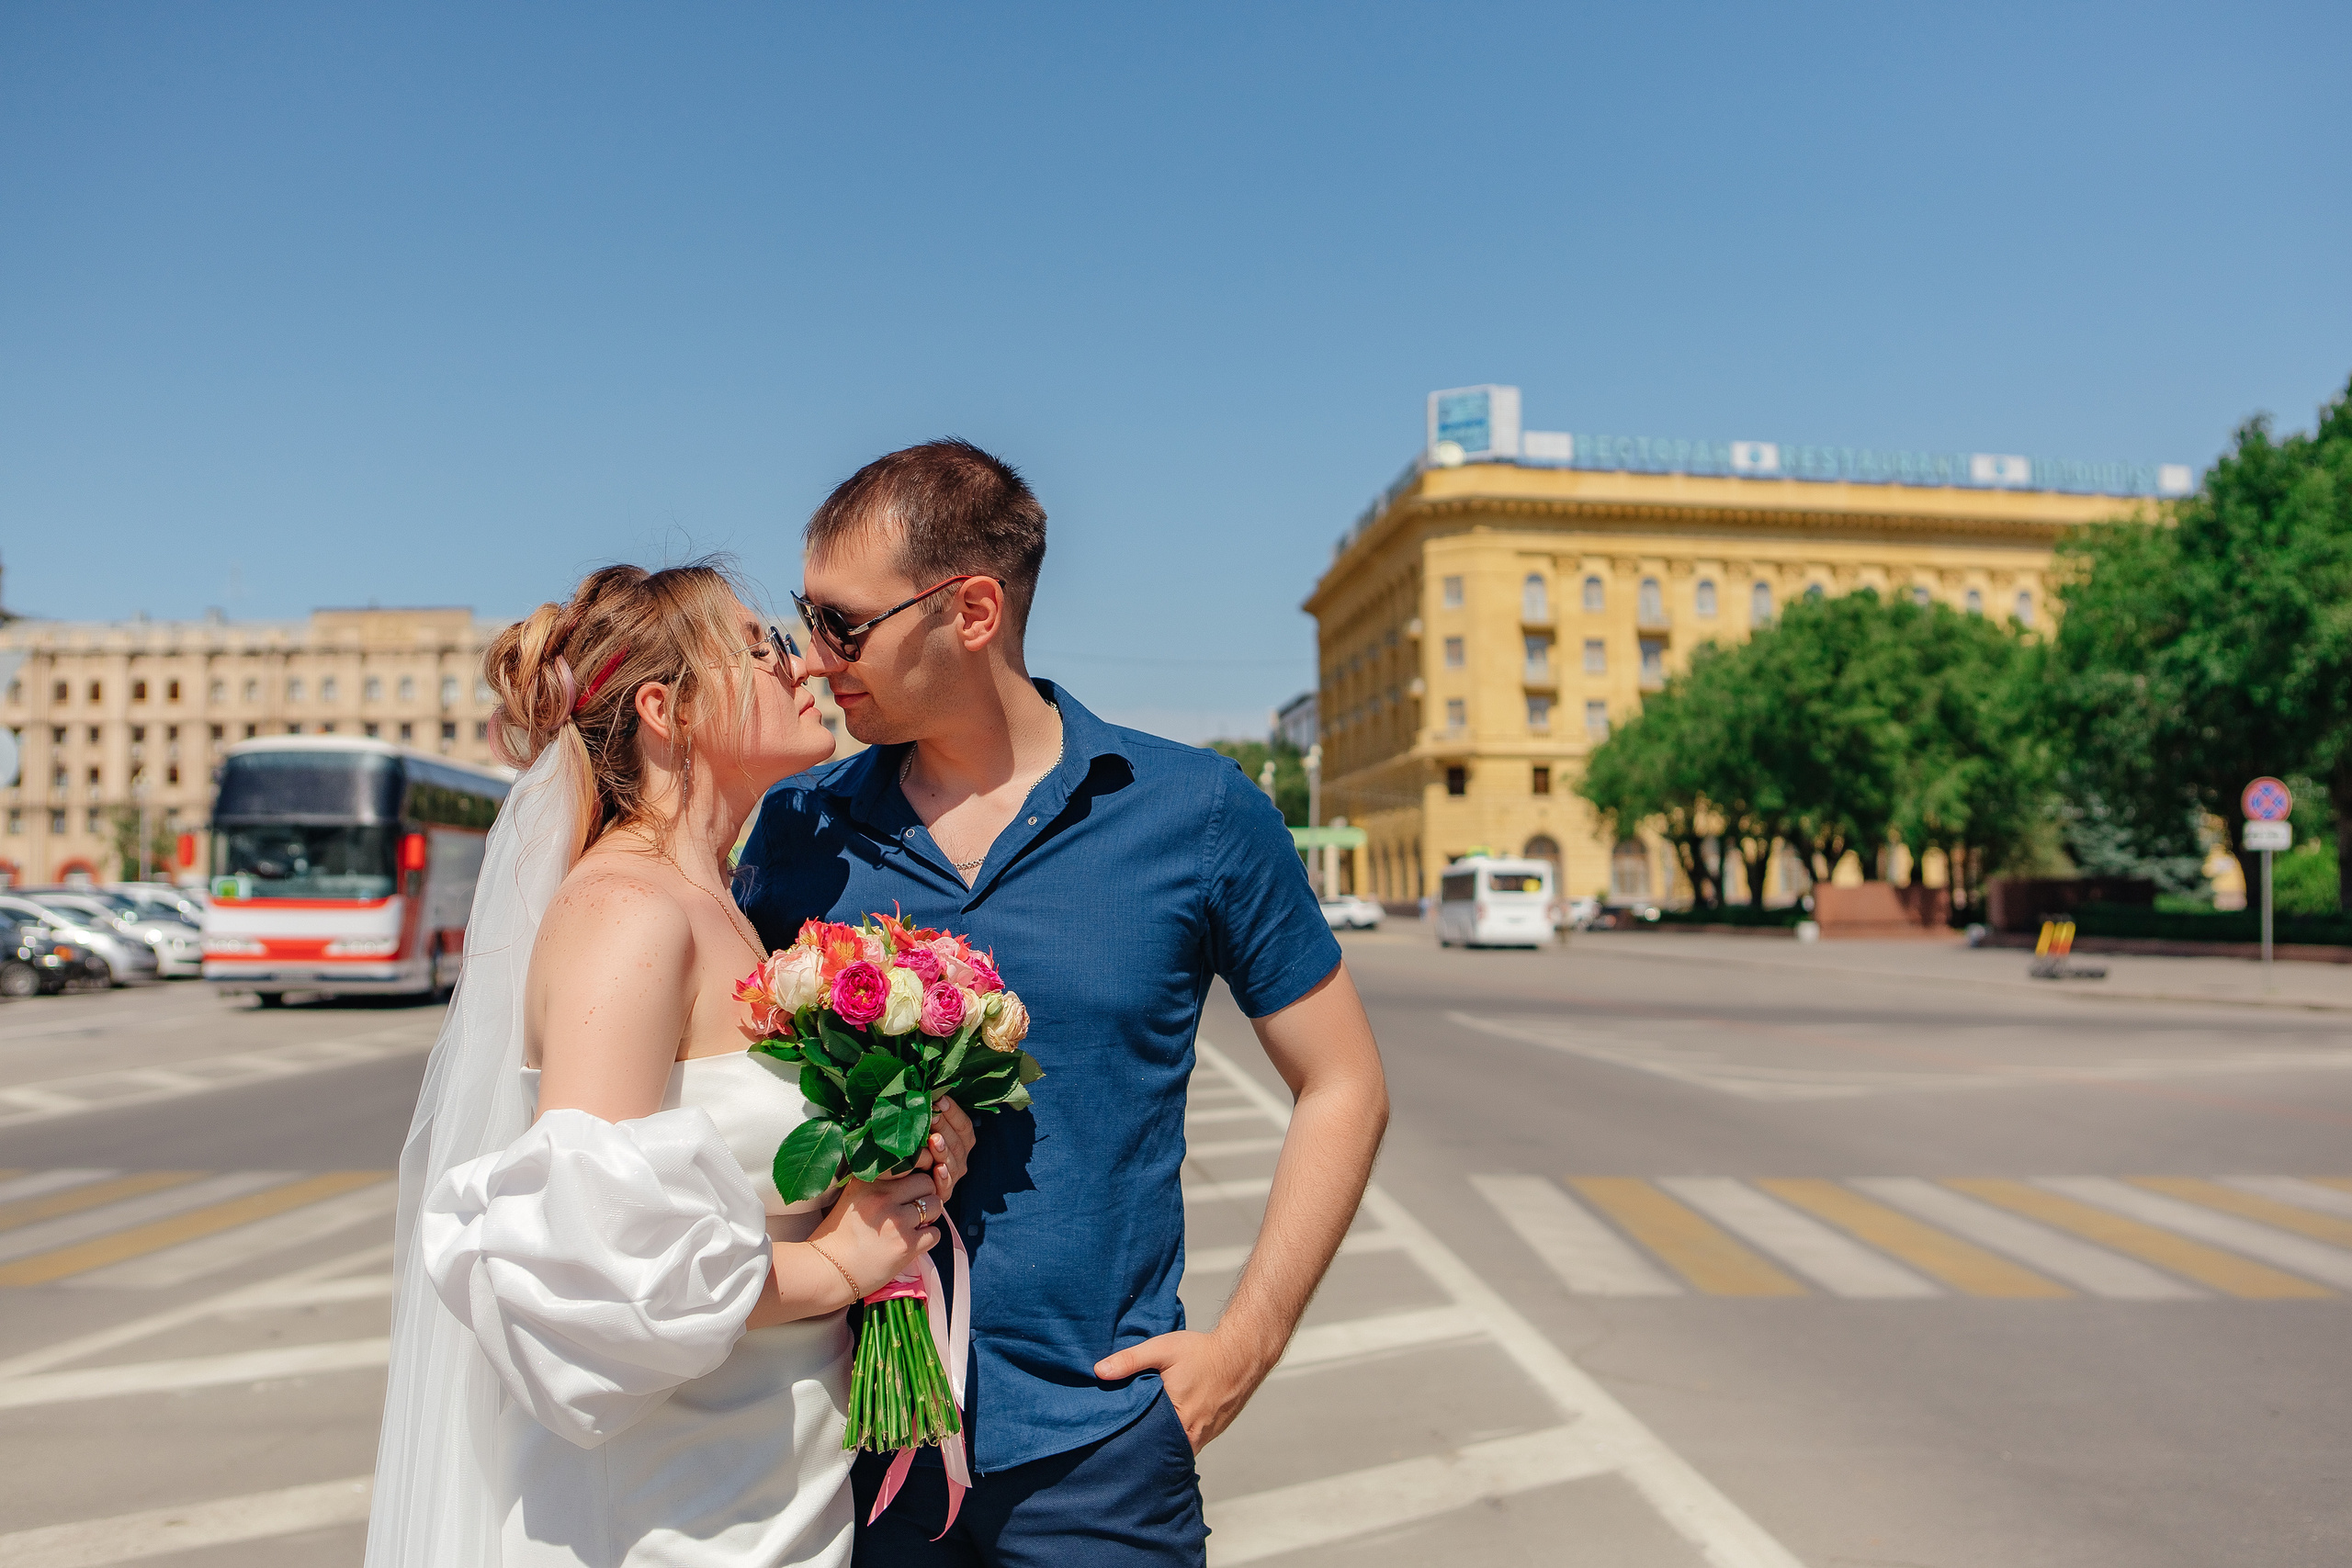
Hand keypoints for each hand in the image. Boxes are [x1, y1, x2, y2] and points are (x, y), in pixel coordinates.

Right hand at [806, 1169, 941, 1298]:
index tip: (910, 1187)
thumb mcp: (852, 1197)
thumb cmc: (838, 1236)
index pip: (909, 1163)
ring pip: (935, 1205)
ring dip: (930, 1215)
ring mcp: (896, 1221)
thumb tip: (908, 1172)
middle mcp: (883, 1197)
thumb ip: (876, 1183)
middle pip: (926, 1183)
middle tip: (915, 1207)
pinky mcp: (906, 1245)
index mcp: (869, 1181)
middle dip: (925, 1194)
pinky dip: (928, 1237)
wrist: (828, 1271)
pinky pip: (935, 1233)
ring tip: (915, 1224)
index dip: (913, 1176)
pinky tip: (914, 1241)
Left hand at [911, 1095, 975, 1203]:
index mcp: (960, 1141)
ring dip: (944, 1150)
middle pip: (958, 1143)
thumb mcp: (919, 1131)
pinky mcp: (942, 1194)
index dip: (954, 1112)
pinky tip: (937, 1169)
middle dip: (945, 1127)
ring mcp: (952, 1177)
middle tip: (931, 1115)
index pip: (964, 1126)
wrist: (894, 1185)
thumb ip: (926, 1116)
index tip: (940, 1099)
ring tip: (933, 1140)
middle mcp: (959, 1159)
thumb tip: (923, 1090)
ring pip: (954, 1163)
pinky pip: (947, 1187)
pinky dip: (943, 1178)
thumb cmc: (907, 1149)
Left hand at [1092, 1328, 1267, 1452]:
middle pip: (1158, 1451)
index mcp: (1176, 1417)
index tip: (1111, 1438)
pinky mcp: (1210, 1434)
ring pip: (1173, 1450)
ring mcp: (1203, 1438)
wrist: (1241, 1355)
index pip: (1144, 1443)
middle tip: (1121, 1438)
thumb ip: (1130, 1360)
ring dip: (1159, 1444)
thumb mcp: (1162, 1349)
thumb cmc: (1201, 1352)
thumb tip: (1099, 1372)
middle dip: (1141, 1446)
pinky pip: (1187, 1445)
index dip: (1127, 1442)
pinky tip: (1164, 1428)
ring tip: (1142, 1434)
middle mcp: (1191, 1434)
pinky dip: (1174, 1439)